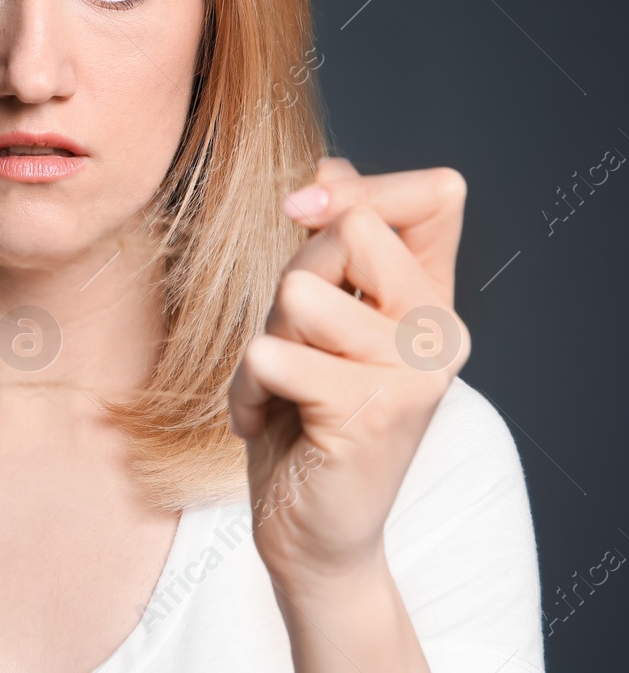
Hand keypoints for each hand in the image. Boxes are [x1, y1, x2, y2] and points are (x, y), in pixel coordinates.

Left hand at [227, 156, 471, 594]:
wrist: (311, 527)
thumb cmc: (306, 414)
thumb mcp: (317, 317)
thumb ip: (334, 245)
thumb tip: (331, 162)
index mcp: (433, 297)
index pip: (435, 193)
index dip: (360, 187)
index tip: (302, 206)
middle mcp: (442, 330)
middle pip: (346, 233)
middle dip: (290, 281)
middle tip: (293, 345)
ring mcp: (416, 372)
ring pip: (298, 293)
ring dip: (266, 341)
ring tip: (284, 387)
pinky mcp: (374, 413)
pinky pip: (269, 357)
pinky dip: (247, 391)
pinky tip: (271, 422)